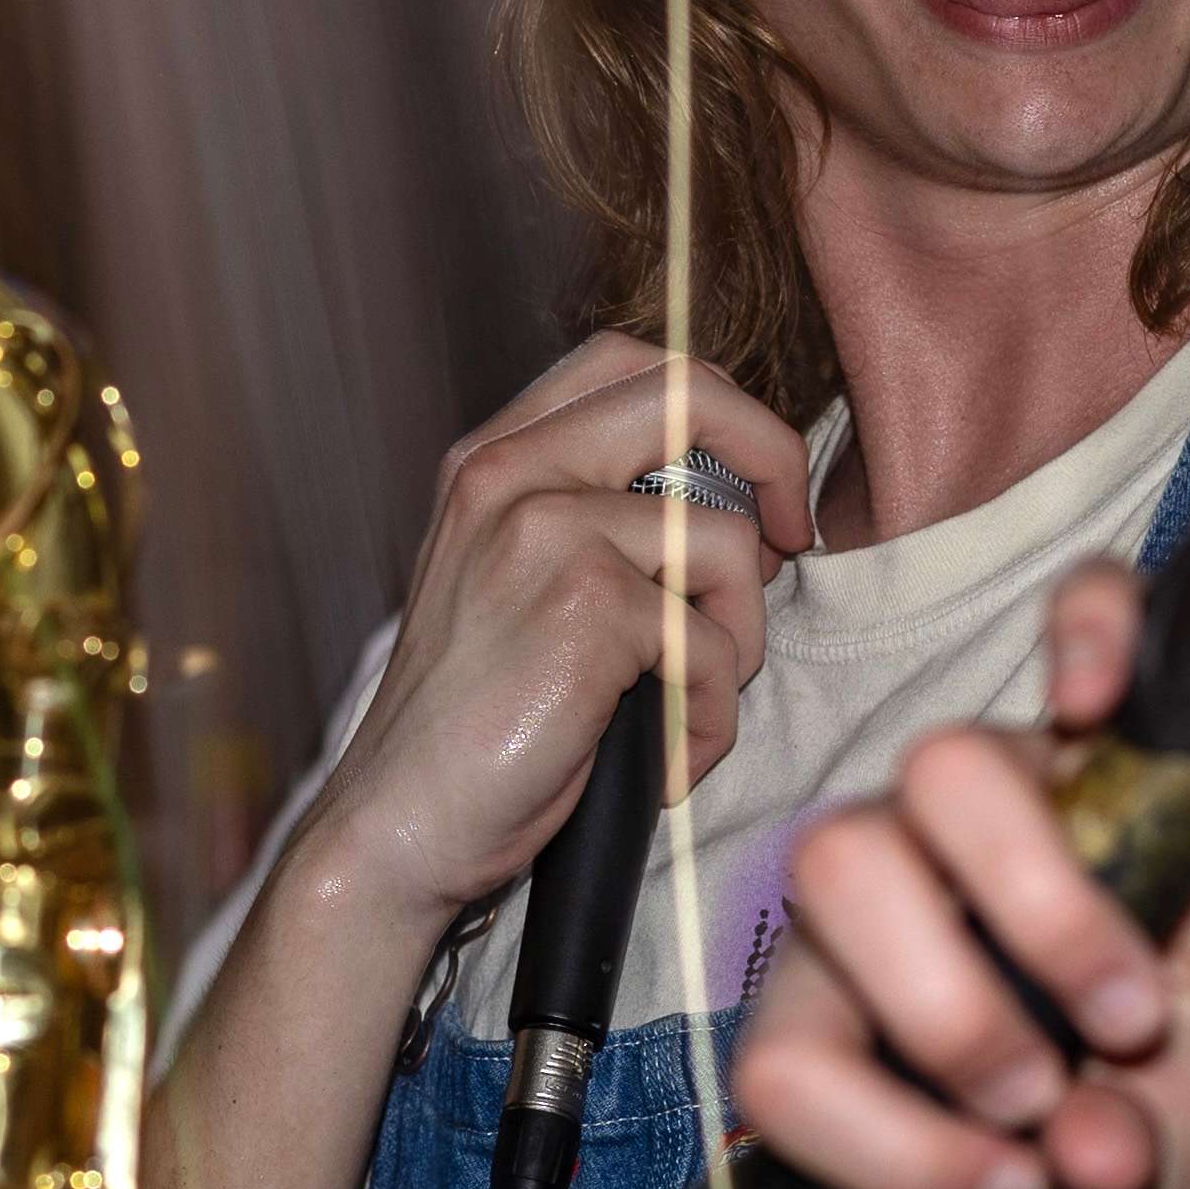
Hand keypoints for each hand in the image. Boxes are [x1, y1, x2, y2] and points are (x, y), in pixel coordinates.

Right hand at [291, 334, 814, 929]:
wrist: (399, 824)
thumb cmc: (471, 725)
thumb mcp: (511, 583)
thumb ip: (591, 518)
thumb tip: (739, 502)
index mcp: (491, 460)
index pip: (631, 364)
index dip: (722, 405)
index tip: (753, 485)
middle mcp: (511, 475)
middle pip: (695, 396)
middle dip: (776, 458)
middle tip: (791, 541)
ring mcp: (547, 533)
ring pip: (728, 546)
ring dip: (737, 647)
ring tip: (683, 710)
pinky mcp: (587, 610)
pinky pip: (714, 649)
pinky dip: (706, 722)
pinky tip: (658, 762)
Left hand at [733, 561, 1189, 1188]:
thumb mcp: (1169, 1155)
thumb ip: (1119, 1171)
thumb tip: (1084, 1159)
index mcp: (874, 991)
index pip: (787, 1051)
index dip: (874, 1138)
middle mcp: (914, 866)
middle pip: (834, 874)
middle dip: (941, 1014)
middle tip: (1048, 1091)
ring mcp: (1020, 768)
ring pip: (942, 769)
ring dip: (1040, 907)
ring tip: (1135, 1009)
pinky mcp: (1132, 691)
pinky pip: (1085, 606)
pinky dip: (1092, 640)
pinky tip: (1107, 709)